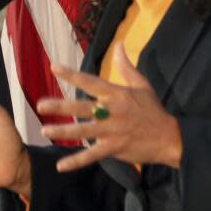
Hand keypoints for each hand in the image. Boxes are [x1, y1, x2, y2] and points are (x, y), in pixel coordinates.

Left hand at [37, 42, 181, 171]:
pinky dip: (76, 161)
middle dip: (60, 106)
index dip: (72, 74)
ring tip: (45, 131)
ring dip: (63, 132)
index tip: (54, 67)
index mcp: (116, 94)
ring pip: (83, 131)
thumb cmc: (153, 110)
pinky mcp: (114, 148)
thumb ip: (126, 66)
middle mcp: (111, 111)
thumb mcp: (142, 85)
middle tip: (40, 105)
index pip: (90, 81)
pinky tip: (60, 165)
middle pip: (82, 107)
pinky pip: (92, 156)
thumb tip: (119, 44)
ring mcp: (112, 131)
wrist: (169, 138)